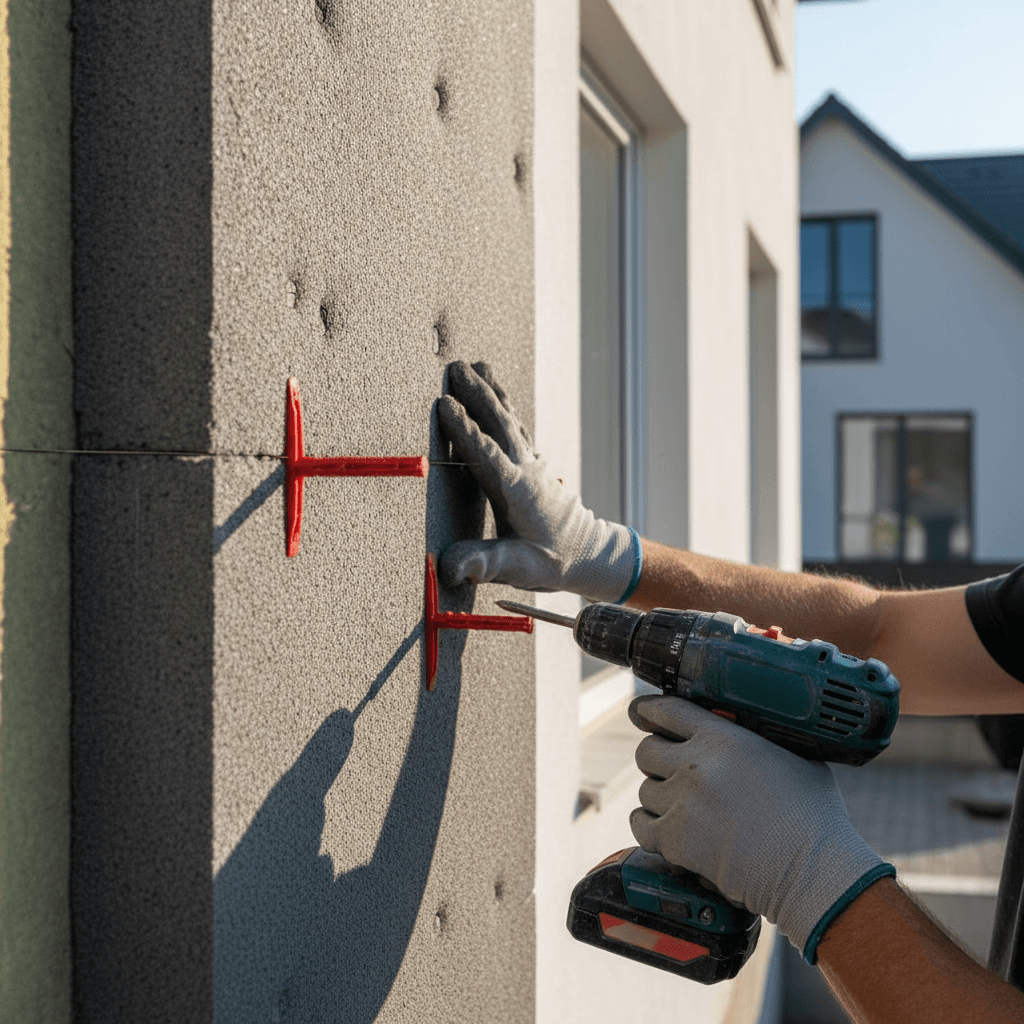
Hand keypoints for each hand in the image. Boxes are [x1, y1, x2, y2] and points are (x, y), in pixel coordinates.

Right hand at [436, 361, 639, 602]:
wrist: (589, 555)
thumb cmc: (552, 562)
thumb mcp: (518, 569)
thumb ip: (484, 564)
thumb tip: (448, 567)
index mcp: (517, 492)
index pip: (487, 454)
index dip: (465, 429)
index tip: (444, 404)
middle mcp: (526, 471)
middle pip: (500, 424)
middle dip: (478, 394)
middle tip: (456, 367)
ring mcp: (533, 464)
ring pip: (510, 419)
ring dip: (492, 392)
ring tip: (477, 365)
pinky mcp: (534, 465)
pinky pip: (515, 427)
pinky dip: (502, 407)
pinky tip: (495, 396)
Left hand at [629, 695, 893, 961]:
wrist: (812, 872)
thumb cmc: (813, 818)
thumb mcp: (794, 757)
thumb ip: (760, 739)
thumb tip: (748, 730)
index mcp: (724, 739)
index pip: (667, 710)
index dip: (650, 711)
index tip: (642, 714)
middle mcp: (696, 765)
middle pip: (647, 750)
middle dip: (658, 760)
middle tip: (675, 773)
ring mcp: (682, 802)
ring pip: (645, 789)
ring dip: (660, 797)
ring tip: (688, 809)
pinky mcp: (675, 840)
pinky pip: (640, 823)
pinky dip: (651, 827)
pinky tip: (671, 830)